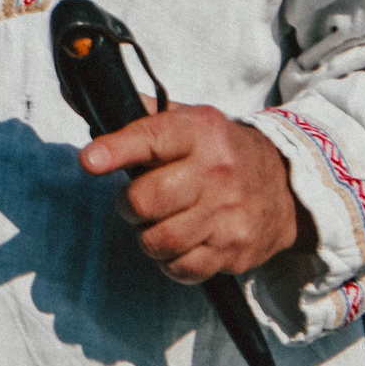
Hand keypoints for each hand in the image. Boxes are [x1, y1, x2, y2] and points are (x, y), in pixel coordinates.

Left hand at [81, 104, 307, 282]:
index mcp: (200, 131)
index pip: (150, 139)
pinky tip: (180, 243)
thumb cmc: (221, 151)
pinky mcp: (234, 250)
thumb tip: (77, 96)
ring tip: (160, 222)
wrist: (287, 184)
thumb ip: (139, 114)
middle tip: (137, 201)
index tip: (90, 160)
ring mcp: (228, 214)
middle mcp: (216, 171)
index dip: (115, 150)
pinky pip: (182, 269)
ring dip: (148, 236)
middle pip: (146, 200)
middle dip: (129, 205)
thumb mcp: (190, 120)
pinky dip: (170, 262)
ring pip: (159, 240)